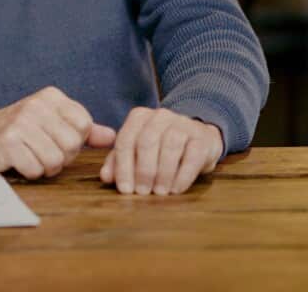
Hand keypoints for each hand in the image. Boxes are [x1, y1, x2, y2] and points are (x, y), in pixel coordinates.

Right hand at [0, 86, 116, 177]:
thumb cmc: (21, 130)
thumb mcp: (52, 122)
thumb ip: (83, 130)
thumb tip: (112, 137)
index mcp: (51, 96)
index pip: (84, 125)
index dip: (74, 140)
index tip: (56, 138)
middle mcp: (36, 105)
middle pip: (72, 145)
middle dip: (61, 156)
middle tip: (42, 150)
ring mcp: (21, 122)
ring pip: (55, 160)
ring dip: (46, 166)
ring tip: (32, 157)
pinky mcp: (8, 142)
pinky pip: (35, 168)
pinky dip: (30, 171)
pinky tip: (20, 161)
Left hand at [99, 107, 223, 194]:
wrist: (197, 139)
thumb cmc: (160, 148)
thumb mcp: (137, 152)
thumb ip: (119, 162)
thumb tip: (105, 177)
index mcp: (139, 117)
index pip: (126, 141)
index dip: (123, 167)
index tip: (125, 189)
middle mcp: (159, 116)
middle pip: (147, 143)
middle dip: (143, 171)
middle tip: (143, 193)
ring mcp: (183, 123)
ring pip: (170, 147)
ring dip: (163, 174)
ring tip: (160, 193)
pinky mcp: (202, 136)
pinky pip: (192, 156)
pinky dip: (183, 175)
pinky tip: (176, 189)